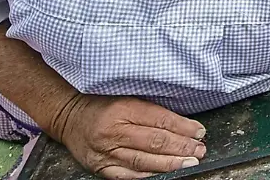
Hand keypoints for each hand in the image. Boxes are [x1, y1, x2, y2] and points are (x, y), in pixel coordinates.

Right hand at [52, 93, 206, 179]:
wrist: (70, 117)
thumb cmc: (102, 105)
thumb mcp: (127, 98)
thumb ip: (152, 110)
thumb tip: (184, 124)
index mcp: (122, 109)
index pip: (160, 120)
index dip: (183, 127)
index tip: (199, 131)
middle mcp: (113, 132)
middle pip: (154, 142)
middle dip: (181, 148)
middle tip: (199, 150)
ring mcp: (105, 153)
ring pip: (143, 161)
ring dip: (170, 164)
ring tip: (189, 162)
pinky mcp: (100, 168)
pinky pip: (128, 176)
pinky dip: (148, 176)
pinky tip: (165, 174)